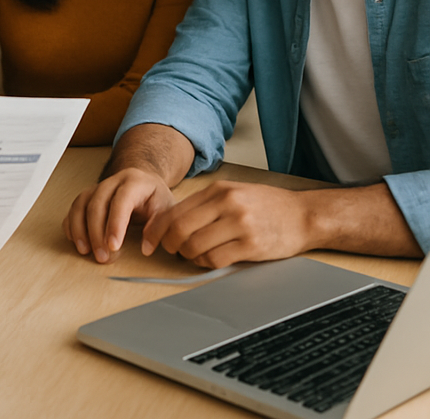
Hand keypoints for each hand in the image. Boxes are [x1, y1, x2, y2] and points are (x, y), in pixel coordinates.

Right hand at [64, 167, 175, 262]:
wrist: (144, 181)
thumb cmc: (154, 197)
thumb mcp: (166, 209)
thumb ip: (158, 227)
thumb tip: (146, 248)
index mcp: (134, 182)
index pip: (121, 201)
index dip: (115, 224)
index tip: (114, 247)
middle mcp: (112, 181)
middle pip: (97, 204)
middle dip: (96, 233)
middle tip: (102, 257)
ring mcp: (97, 187)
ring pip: (81, 204)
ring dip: (80, 229)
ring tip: (85, 251)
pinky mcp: (88, 196)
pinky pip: (74, 208)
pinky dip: (72, 224)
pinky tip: (76, 240)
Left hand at [142, 181, 311, 267]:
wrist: (303, 215)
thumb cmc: (265, 205)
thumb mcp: (232, 193)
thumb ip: (204, 205)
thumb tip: (170, 222)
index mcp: (218, 190)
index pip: (175, 210)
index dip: (157, 228)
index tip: (151, 240)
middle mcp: (227, 204)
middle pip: (180, 229)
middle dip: (169, 244)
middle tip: (170, 250)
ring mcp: (239, 224)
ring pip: (195, 246)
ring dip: (188, 256)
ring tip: (194, 255)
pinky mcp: (251, 245)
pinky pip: (216, 259)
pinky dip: (206, 263)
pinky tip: (210, 260)